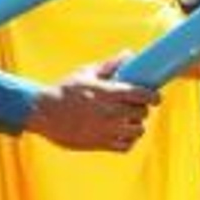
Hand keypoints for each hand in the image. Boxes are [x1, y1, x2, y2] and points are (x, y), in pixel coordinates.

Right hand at [27, 57, 156, 151]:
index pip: (142, 95)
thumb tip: (129, 53)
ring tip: (129, 121)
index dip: (153, 96)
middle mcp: (110, 113)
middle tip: (136, 106)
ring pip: (137, 131)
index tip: (155, 97)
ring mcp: (106, 130)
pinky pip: (125, 146)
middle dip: (142, 109)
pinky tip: (122, 133)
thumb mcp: (86, 73)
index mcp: (109, 93)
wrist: (44, 113)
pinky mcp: (100, 143)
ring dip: (136, 125)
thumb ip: (110, 65)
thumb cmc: (65, 90)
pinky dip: (128, 140)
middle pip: (142, 113)